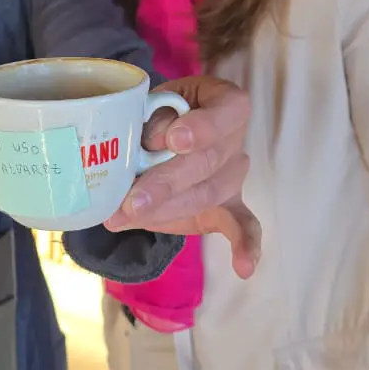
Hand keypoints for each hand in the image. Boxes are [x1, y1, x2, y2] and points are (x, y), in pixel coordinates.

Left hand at [103, 75, 260, 279]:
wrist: (163, 136)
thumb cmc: (158, 113)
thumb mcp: (151, 103)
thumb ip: (151, 119)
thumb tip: (149, 145)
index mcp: (225, 103)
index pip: (227, 111)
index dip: (202, 127)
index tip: (173, 141)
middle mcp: (236, 139)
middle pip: (208, 162)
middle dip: (167, 183)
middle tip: (132, 201)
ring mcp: (234, 175)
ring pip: (206, 195)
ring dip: (165, 211)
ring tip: (123, 219)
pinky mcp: (227, 206)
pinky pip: (242, 225)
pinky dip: (245, 246)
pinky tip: (244, 267)